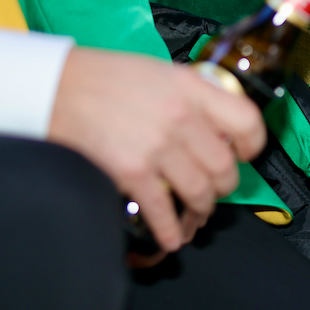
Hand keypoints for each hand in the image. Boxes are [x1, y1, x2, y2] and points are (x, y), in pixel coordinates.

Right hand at [48, 47, 265, 257]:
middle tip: (213, 191)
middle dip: (222, 187)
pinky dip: (170, 230)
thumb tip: (215, 128)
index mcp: (192, 88)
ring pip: (200, 193)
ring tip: (193, 214)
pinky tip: (170, 235)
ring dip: (200, 211)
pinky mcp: (133, 171)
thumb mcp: (160, 74)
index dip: (251, 145)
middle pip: (224, 167)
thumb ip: (192, 97)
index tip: (243, 155)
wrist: (57, 87)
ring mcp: (158, 146)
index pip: (246, 121)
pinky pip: (163, 211)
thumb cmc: (106, 78)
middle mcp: (181, 116)